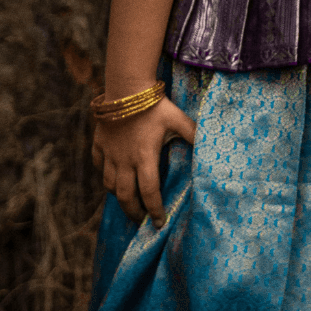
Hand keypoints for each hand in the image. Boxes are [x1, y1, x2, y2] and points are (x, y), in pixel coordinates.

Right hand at [91, 96, 195, 227]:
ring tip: (128, 201)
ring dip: (119, 196)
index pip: (149, 192)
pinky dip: (104, 174)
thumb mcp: (178, 119)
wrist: (126, 87)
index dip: (154, 210)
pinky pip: (98, 165)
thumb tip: (212, 145)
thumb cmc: (154, 105)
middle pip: (125, 196)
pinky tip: (111, 176)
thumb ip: (193, 134)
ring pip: (109, 184)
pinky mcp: (99, 143)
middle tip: (141, 220)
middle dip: (133, 212)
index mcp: (144, 158)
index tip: (159, 223)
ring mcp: (109, 153)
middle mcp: (124, 160)